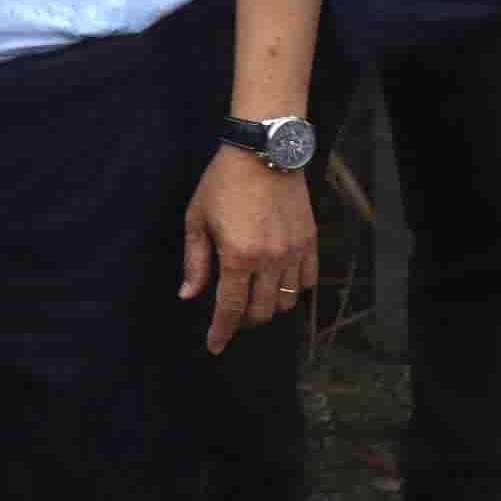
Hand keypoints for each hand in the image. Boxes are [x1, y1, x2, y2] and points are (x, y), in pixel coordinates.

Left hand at [181, 144, 317, 353]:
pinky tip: (278, 283)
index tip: (214, 347)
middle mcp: (271, 260)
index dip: (221, 331)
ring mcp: (295, 253)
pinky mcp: (311, 243)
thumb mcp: (197, 219)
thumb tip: (188, 295)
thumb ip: (194, 262)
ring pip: (287, 301)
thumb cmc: (222, 183)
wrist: (263, 153)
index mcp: (238, 256)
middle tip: (231, 316)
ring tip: (253, 298)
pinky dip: (294, 290)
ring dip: (268, 307)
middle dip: (244, 321)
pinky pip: (308, 281)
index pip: (231, 308)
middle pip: (261, 311)